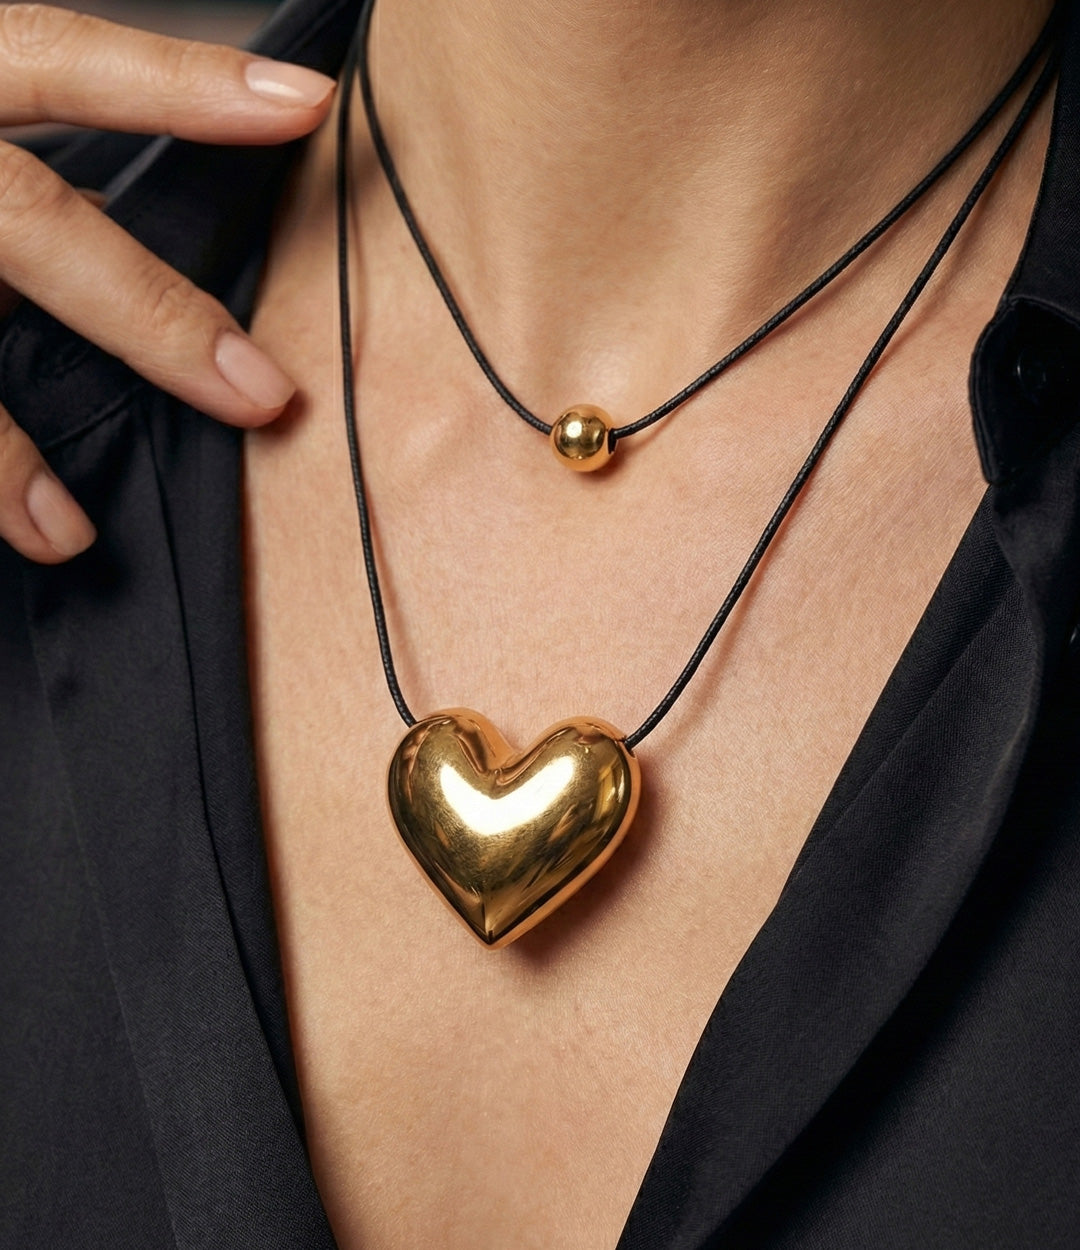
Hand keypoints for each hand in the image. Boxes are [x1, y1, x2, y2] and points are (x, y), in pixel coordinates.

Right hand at [0, 4, 336, 563]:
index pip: (63, 57)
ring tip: (66, 535)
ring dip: (1, 458)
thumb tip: (128, 264)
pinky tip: (4, 523)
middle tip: (260, 396)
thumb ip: (24, 194)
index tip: (307, 105)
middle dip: (154, 317)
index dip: (184, 84)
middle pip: (36, 223)